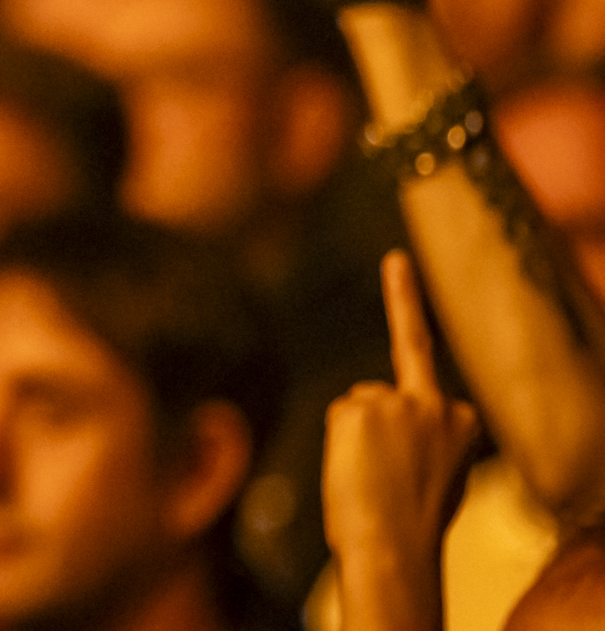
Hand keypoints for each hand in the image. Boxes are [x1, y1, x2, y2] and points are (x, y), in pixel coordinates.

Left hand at [323, 251, 479, 626]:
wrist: (394, 546)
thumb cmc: (411, 523)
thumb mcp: (437, 475)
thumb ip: (422, 439)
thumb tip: (390, 430)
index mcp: (465, 422)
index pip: (427, 360)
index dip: (403, 298)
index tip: (393, 258)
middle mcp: (437, 403)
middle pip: (384, 393)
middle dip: (388, 350)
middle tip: (391, 343)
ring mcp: (398, 401)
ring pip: (359, 407)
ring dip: (357, 440)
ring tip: (373, 478)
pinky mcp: (361, 405)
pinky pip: (340, 416)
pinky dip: (340, 442)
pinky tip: (358, 468)